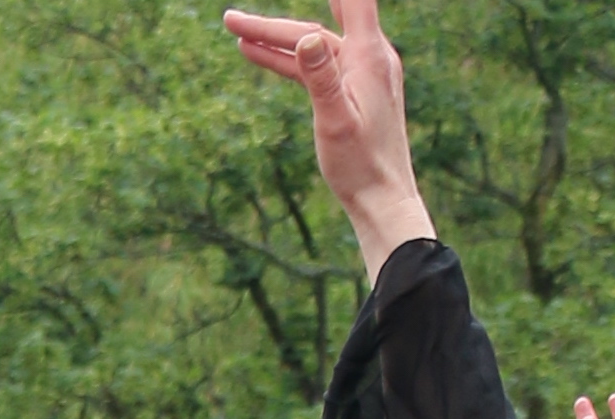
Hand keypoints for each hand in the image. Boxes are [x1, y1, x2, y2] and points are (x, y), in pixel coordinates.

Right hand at [224, 0, 434, 280]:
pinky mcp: (354, 92)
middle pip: (314, 26)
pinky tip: (256, 56)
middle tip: (229, 19)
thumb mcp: (335, 123)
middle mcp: (370, 57)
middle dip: (270, 24)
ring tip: (233, 33)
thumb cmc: (362, 169)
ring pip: (311, 48)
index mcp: (370, 56)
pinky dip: (287, 62)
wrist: (384, 204)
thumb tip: (306, 39)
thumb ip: (320, 78)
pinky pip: (315, 67)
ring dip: (273, 42)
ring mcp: (363, 74)